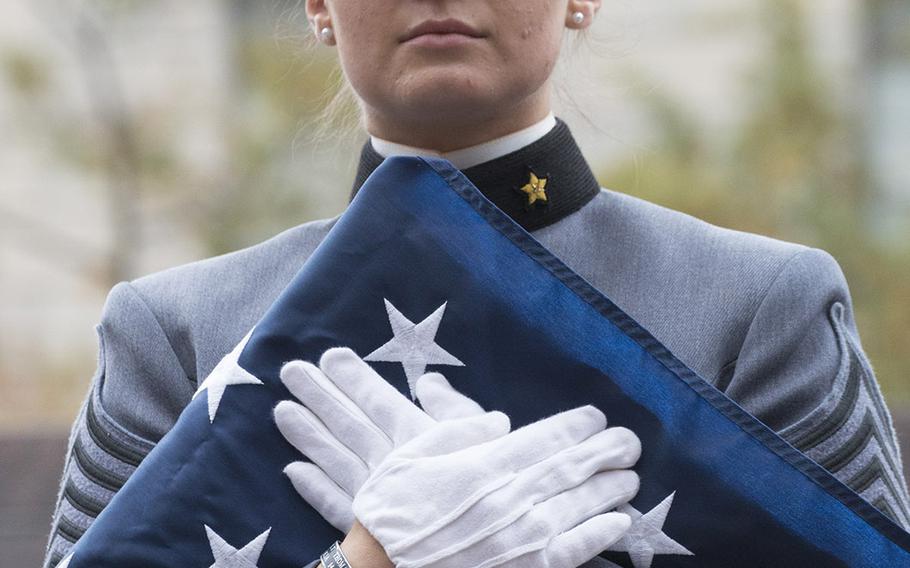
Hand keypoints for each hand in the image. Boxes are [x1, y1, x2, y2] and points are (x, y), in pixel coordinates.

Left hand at [274, 347, 488, 531]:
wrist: (478, 536)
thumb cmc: (486, 479)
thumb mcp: (483, 433)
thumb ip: (452, 406)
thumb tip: (429, 381)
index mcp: (414, 432)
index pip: (375, 398)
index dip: (351, 377)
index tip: (328, 356)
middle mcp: (386, 458)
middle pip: (346, 422)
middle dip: (318, 395)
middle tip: (290, 371)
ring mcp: (371, 492)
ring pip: (332, 457)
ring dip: (307, 434)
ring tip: (280, 411)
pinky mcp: (364, 525)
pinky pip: (332, 503)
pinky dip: (312, 488)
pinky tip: (292, 471)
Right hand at [352, 406, 639, 567]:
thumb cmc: (392, 511)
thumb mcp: (411, 456)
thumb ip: (458, 432)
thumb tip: (502, 421)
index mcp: (484, 466)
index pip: (546, 437)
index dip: (577, 425)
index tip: (596, 417)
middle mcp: (509, 498)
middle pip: (571, 467)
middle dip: (606, 451)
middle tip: (630, 441)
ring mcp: (520, 538)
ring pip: (580, 505)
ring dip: (610, 488)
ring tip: (630, 476)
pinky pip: (573, 551)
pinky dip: (600, 534)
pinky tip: (619, 521)